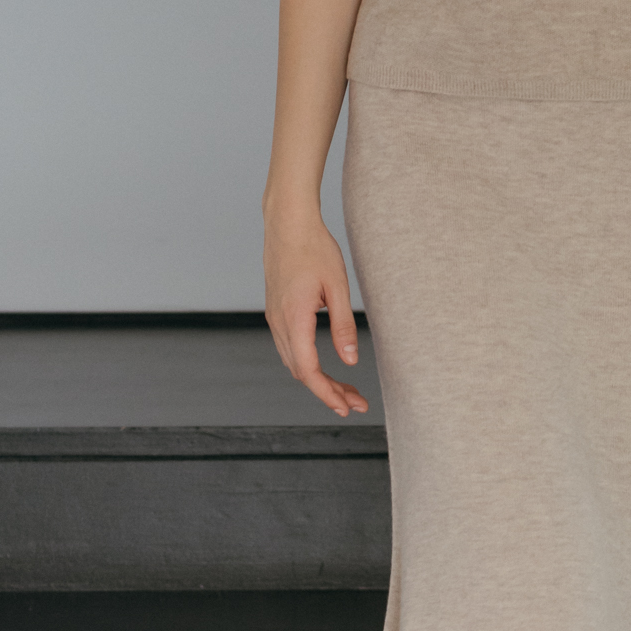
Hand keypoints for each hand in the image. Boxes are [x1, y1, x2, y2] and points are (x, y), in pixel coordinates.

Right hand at [264, 208, 367, 414]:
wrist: (287, 223)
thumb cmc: (315, 249)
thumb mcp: (338, 287)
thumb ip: (343, 325)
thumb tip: (350, 360)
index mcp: (294, 319)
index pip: (308, 371)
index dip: (327, 394)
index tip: (347, 407)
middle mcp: (279, 323)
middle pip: (301, 372)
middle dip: (328, 391)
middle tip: (355, 402)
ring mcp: (274, 318)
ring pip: (294, 362)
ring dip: (318, 379)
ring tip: (346, 388)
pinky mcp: (276, 311)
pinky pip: (289, 348)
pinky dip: (307, 363)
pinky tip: (325, 365)